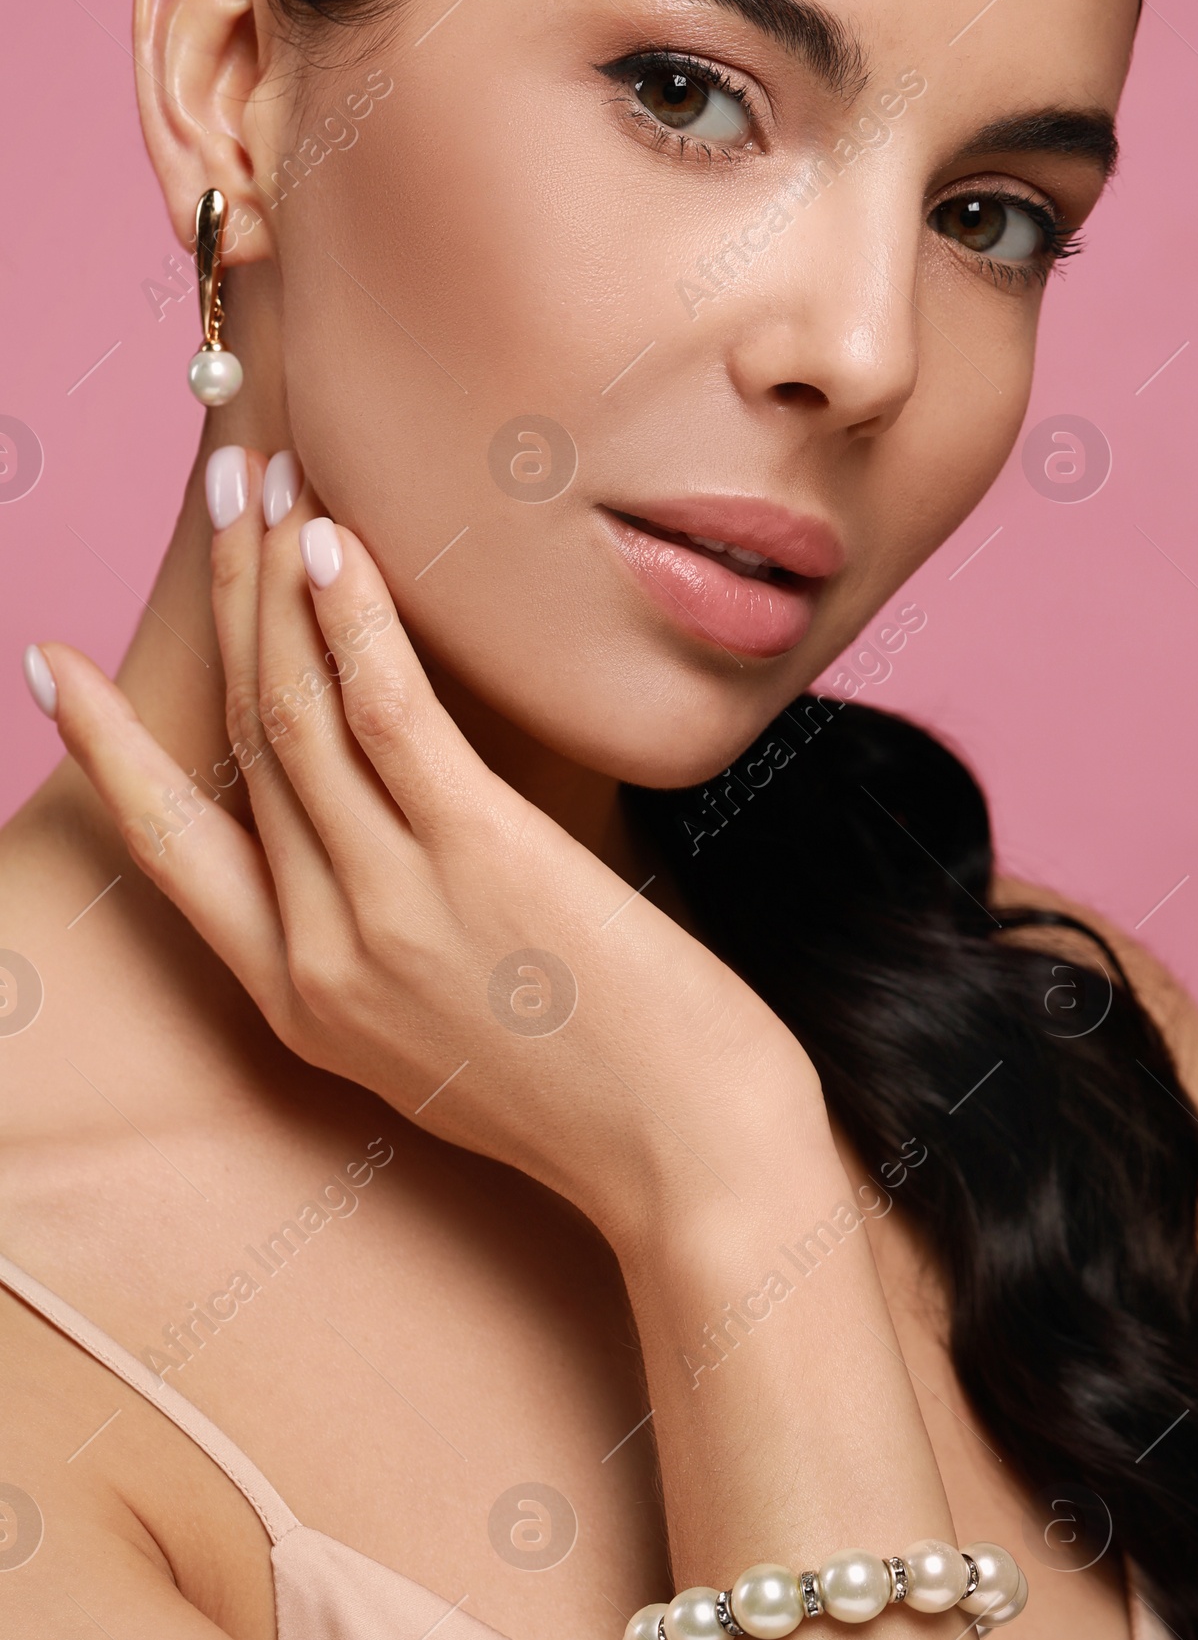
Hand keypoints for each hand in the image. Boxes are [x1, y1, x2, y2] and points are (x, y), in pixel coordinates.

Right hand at [37, 448, 822, 1247]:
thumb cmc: (597, 1095)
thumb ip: (386, 946)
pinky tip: (335, 544)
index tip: (51, 668)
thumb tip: (382, 839)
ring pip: (295, 714)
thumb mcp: (447, 1039)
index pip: (170, 849)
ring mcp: (392, 906)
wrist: (692, 1160)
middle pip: (240, 743)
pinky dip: (350, 622)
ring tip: (268, 480)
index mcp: (300, 1002)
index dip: (105, 751)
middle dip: (221, 603)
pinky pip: (387, 716)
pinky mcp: (480, 860)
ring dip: (271, 583)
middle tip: (219, 491)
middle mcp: (322, 953)